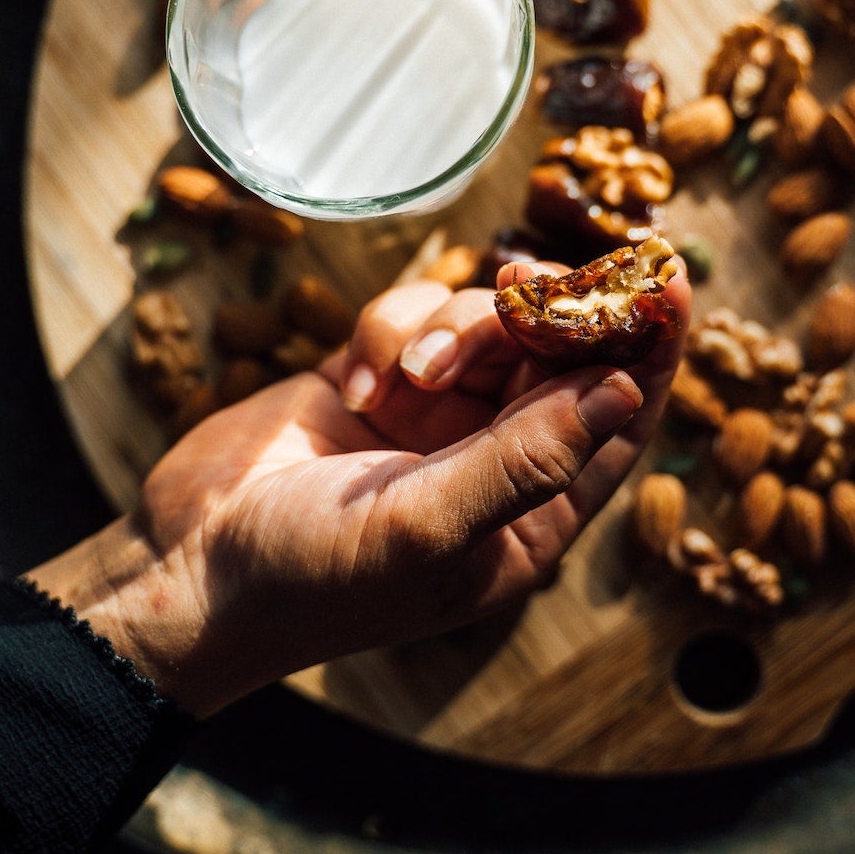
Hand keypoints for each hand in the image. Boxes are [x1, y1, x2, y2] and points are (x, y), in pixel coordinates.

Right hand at [27, 261, 690, 715]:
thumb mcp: (432, 528)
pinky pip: (412, 314)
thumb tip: (625, 392)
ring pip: (486, 322)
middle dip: (542, 315)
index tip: (668, 274)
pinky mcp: (370, 378)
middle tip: (522, 282)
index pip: (615, 418)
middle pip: (558, 353)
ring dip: (454, 325)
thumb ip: (528, 457)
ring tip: (405, 372)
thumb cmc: (312, 579)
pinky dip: (392, 325)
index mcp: (529, 516)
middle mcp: (491, 459)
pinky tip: (355, 377)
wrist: (186, 569)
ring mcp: (429, 416)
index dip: (648, 347)